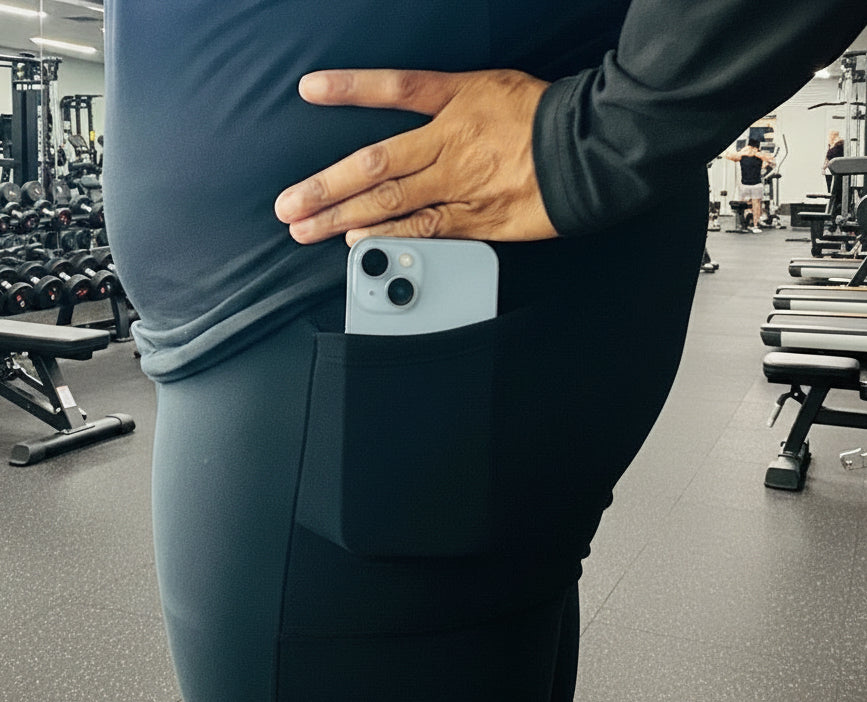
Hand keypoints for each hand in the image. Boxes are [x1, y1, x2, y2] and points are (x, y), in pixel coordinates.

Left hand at [274, 69, 557, 245]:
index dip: (351, 89)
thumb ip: (447, 101)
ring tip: (306, 228)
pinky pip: (427, 230)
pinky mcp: (479, 219)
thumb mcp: (493, 88)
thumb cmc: (545, 118)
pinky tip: (359, 243)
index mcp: (457, 104)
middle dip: (327, 185)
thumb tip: (409, 119)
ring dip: (345, 218)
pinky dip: (391, 237)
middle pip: (376, 163)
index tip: (310, 89)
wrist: (593, 153)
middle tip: (289, 203)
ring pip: (393, 203)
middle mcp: (451, 145)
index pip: (395, 91)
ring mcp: (461, 186)